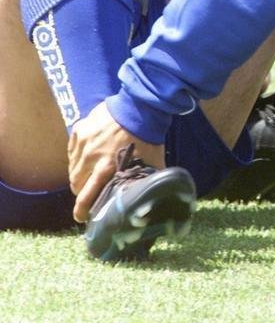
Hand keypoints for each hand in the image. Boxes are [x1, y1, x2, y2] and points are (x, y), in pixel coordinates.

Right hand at [67, 101, 164, 222]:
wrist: (142, 107)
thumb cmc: (148, 137)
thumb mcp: (150, 162)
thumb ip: (144, 179)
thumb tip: (152, 195)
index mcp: (106, 168)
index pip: (86, 196)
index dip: (81, 209)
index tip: (81, 217)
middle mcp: (90, 157)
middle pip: (76, 183)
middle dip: (80, 192)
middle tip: (87, 194)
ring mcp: (82, 143)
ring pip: (72, 167)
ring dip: (79, 174)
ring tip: (87, 176)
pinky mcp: (79, 130)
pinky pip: (72, 150)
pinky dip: (77, 156)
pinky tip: (86, 158)